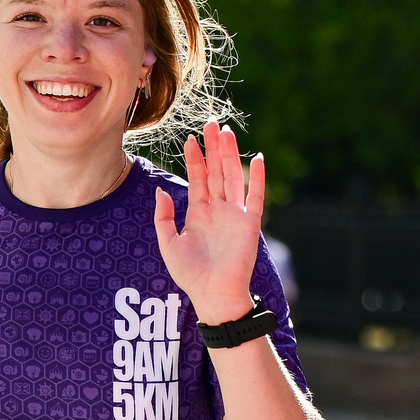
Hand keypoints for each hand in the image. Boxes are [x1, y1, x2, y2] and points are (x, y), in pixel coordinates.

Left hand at [154, 122, 266, 326]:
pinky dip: (258, 178)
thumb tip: (161, 190)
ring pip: (233, 177)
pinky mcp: (250, 223)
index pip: (198, 179)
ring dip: (231, 155)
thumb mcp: (169, 243)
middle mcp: (218, 210)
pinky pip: (256, 196)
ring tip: (227, 133)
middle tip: (211, 123)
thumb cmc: (190, 275)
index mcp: (199, 213)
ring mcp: (235, 215)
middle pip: (216, 171)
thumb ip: (163, 217)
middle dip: (213, 148)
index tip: (191, 139)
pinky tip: (257, 158)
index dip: (195, 159)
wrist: (213, 295)